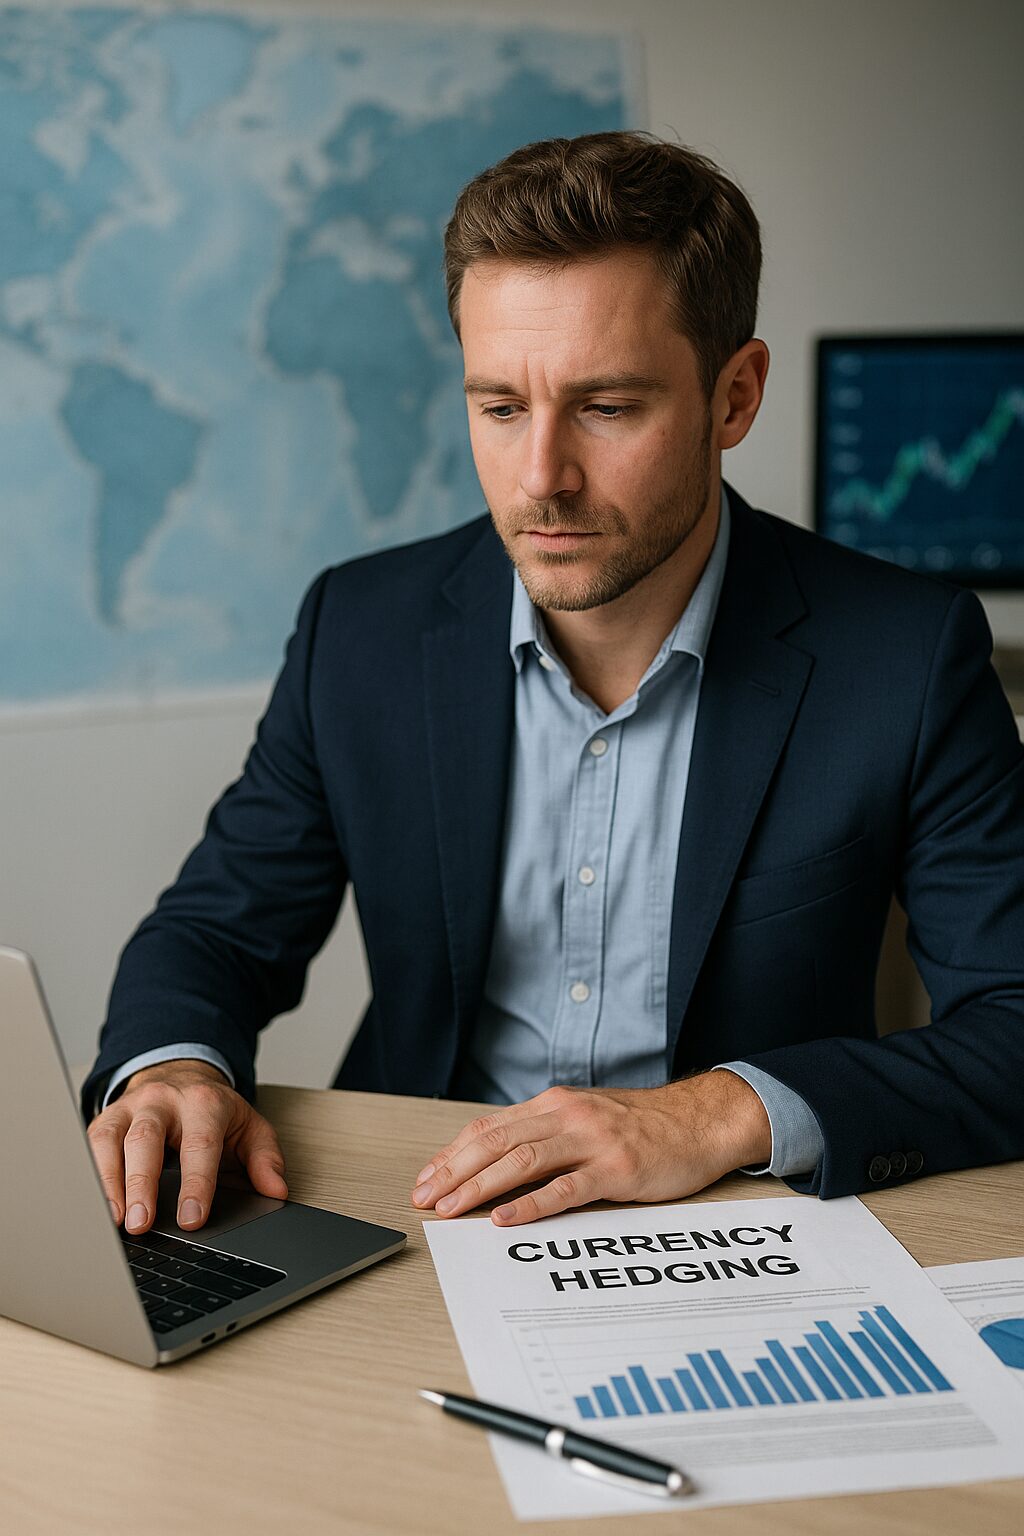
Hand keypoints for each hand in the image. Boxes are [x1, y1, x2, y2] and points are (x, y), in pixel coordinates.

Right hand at [86, 1059, 287, 1234]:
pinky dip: (91, 1176)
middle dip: (143, 1183)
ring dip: (109, 1182)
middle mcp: (163, 1100)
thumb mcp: (250, 1126)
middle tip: (142, 1224)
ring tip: (115, 1221)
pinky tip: (96, 1206)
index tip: (193, 1218)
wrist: (181, 1073)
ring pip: (111, 1139)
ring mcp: (130, 1107)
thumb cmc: (214, 1110)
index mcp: (204, 1102)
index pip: (200, 1143)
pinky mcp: (106, 1118)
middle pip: (147, 1138)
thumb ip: (265, 1158)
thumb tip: (276, 1191)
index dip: (197, 1182)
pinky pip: (91, 1144)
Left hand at [411, 1072, 770, 1225]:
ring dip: (479, 1186)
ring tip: (450, 1208)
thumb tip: (494, 1162)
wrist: (701, 1121)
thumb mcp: (586, 1120)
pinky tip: (504, 1218)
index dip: (452, 1154)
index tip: (425, 1179)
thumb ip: (545, 1135)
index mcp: (555, 1105)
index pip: (490, 1128)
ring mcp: (592, 1141)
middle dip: (453, 1171)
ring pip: (522, 1161)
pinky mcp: (616, 1169)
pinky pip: (565, 1188)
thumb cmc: (642, 1126)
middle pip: (496, 1142)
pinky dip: (530, 1204)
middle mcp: (568, 1116)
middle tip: (424, 1199)